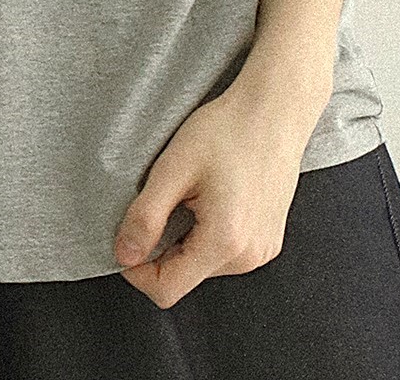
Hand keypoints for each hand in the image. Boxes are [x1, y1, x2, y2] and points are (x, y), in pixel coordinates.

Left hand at [112, 83, 322, 308]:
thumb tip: (124, 255)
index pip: (167, 289)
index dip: (136, 269)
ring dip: (186, 238)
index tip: (128, 237)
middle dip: (163, 246)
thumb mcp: (174, 167)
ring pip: (204, 265)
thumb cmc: (229, 129)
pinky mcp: (268, 240)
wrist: (274, 109)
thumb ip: (145, 216)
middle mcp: (248, 257)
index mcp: (224, 242)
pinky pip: (226, 252)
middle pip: (185, 276)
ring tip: (194, 193)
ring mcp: (262, 250)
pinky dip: (208, 232)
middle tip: (167, 198)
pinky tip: (213, 196)